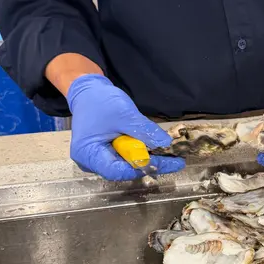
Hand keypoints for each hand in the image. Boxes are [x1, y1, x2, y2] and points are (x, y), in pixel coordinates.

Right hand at [67, 74, 184, 179]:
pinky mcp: (107, 154)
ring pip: (127, 165)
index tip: (167, 162)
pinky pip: (126, 158)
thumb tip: (166, 144)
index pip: (118, 171)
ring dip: (148, 159)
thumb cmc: (99, 101)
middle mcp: (91, 163)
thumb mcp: (125, 114)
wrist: (87, 92)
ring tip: (172, 156)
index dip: (143, 167)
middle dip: (150, 165)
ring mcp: (99, 160)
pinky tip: (158, 150)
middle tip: (176, 161)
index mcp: (88, 155)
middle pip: (124, 170)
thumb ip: (144, 131)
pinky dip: (141, 153)